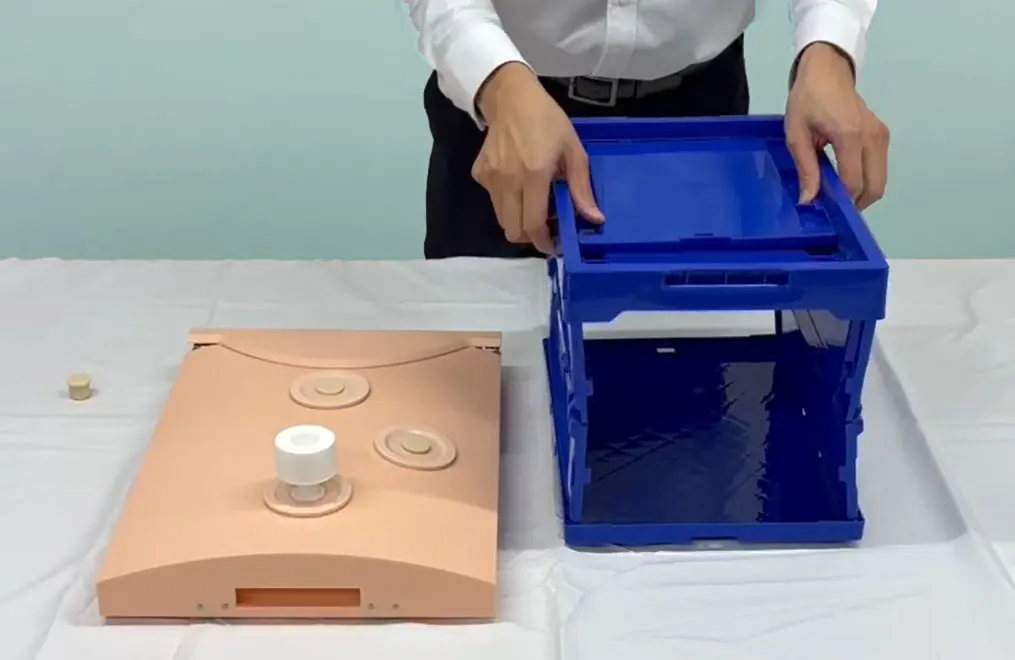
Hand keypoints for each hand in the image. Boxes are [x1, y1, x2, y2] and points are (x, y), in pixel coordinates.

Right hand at [473, 63, 603, 254]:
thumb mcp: (573, 150)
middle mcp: (508, 180)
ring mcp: (490, 178)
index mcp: (534, 174)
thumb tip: (594, 219)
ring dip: (518, 221)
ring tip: (533, 207)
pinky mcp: (480, 174)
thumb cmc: (547, 120)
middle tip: (546, 229)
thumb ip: (581, 188)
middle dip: (530, 237)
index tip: (554, 246)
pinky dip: (507, 203)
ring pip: (502, 219)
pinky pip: (493, 201)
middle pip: (513, 230)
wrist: (510, 97)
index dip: (543, 242)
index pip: (532, 224)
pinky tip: (518, 186)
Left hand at [785, 43, 888, 210]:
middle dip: (855, 203)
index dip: (840, 201)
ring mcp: (881, 136)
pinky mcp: (883, 135)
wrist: (827, 70)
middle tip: (833, 207)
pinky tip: (845, 179)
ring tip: (837, 193)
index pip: (853, 183)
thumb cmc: (807, 99)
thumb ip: (806, 168)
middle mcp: (872, 137)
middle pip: (874, 187)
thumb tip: (808, 200)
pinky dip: (866, 180)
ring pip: (880, 181)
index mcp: (850, 136)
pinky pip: (879, 168)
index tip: (824, 209)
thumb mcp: (796, 134)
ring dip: (862, 193)